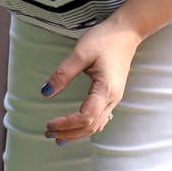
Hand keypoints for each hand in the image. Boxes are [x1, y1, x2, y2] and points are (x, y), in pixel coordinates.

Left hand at [41, 18, 141, 142]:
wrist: (126, 33)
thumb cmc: (104, 40)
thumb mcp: (80, 53)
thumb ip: (62, 74)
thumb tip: (46, 93)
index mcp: (106, 89)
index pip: (86, 117)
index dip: (66, 124)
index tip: (49, 124)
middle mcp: (112, 98)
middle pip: (91, 126)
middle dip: (69, 133)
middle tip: (48, 133)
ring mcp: (114, 98)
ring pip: (97, 125)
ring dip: (77, 133)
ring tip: (58, 137)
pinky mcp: (111, 95)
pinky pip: (100, 119)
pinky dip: (86, 127)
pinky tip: (75, 129)